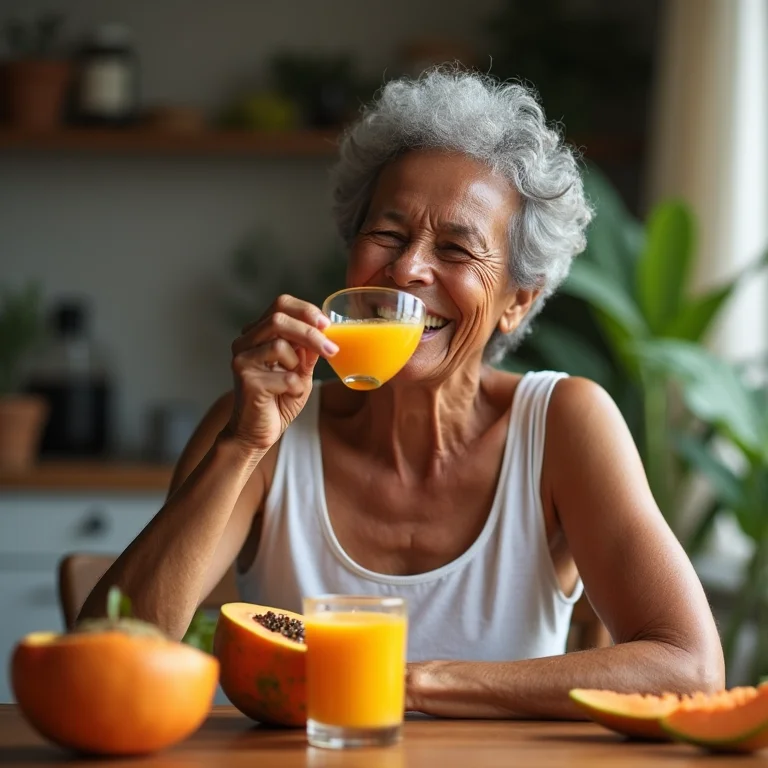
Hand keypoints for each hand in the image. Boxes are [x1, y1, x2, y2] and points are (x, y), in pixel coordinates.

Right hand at [222, 294, 337, 452]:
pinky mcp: (247, 381)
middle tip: (331, 350)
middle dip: (310, 333)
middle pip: (279, 319)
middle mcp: (244, 342)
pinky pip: (285, 377)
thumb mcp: (300, 370)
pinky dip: (296, 388)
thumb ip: (308, 350)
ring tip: (294, 381)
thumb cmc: (278, 399)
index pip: (280, 304)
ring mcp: (242, 360)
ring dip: (298, 365)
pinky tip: (287, 396)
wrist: (256, 433)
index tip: (327, 324)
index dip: (305, 310)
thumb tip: (326, 330)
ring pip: (280, 345)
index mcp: (257, 334)